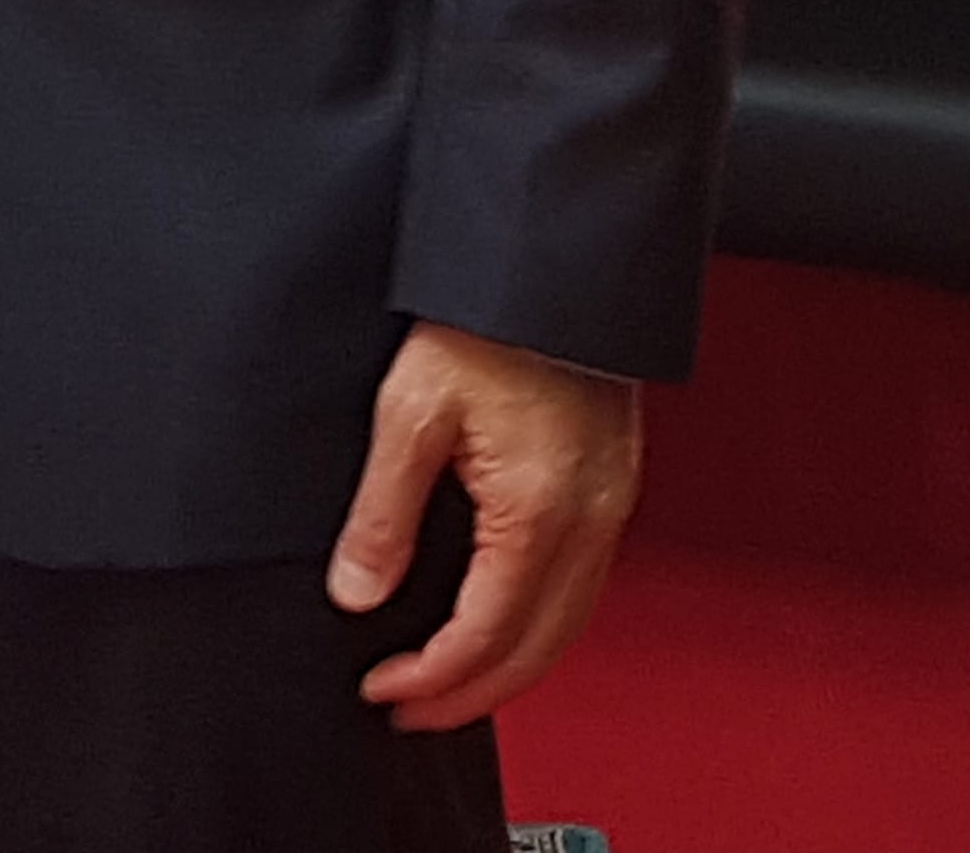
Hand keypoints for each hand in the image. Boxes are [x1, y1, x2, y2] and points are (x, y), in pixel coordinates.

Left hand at [331, 321, 641, 730]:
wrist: (548, 259)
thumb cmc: (485, 318)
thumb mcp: (409, 411)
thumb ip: (383, 513)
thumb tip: (357, 592)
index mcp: (540, 511)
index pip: (485, 635)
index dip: (431, 678)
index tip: (383, 689)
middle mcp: (590, 519)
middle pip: (538, 650)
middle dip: (473, 695)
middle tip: (412, 710)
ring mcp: (611, 504)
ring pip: (569, 624)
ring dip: (511, 666)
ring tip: (449, 682)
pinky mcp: (612, 484)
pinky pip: (583, 584)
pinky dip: (541, 622)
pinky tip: (504, 619)